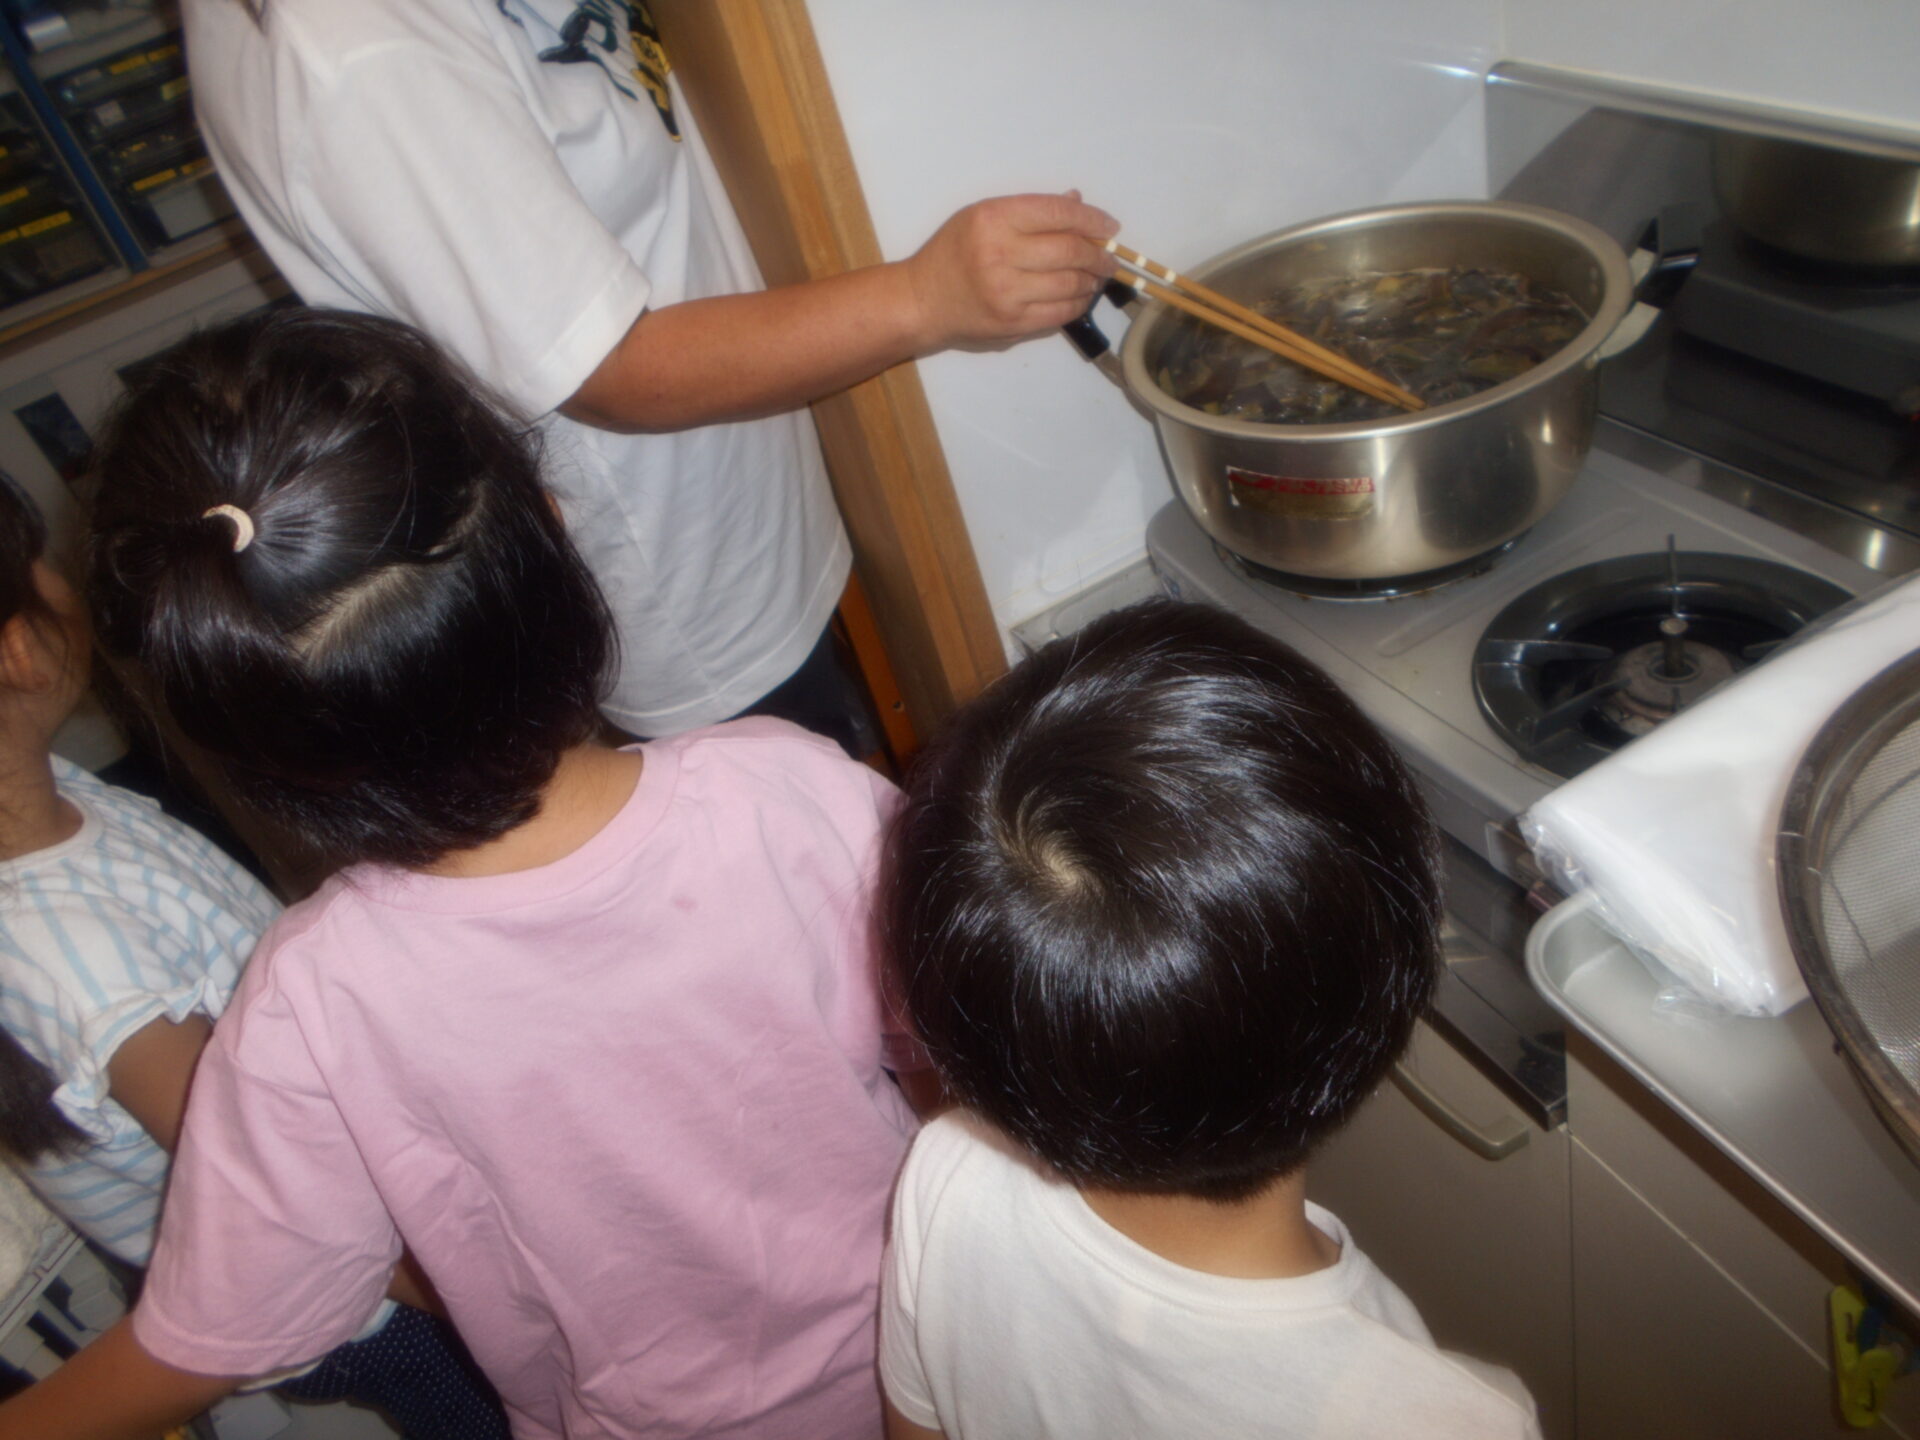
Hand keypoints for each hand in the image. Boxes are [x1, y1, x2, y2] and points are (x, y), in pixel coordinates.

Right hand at [903, 192, 1118, 351]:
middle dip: (1098, 254)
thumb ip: (1030, 211)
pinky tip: (1080, 295)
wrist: (922, 301)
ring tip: (1096, 276)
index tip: (1109, 227)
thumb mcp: (981, 217)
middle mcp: (1000, 254)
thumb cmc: (953, 253)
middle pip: (1069, 251)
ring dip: (1092, 280)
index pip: (1057, 213)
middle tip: (1108, 257)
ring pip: (1070, 284)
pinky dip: (1078, 303)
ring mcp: (1007, 293)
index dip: (1091, 219)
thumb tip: (1077, 204)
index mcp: (993, 219)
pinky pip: (1060, 312)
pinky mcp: (1013, 323)